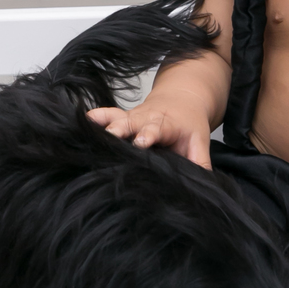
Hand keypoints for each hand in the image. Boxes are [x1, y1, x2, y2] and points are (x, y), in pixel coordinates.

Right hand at [86, 96, 211, 168]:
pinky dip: (96, 117)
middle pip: (133, 123)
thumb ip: (200, 162)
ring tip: (88, 130)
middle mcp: (148, 118)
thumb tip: (206, 186)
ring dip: (105, 124)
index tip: (140, 142)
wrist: (182, 101)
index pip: (157, 129)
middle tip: (111, 136)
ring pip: (118, 119)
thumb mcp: (200, 143)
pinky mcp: (124, 117)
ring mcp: (134, 117)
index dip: (148, 135)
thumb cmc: (190, 126)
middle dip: (121, 129)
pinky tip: (82, 120)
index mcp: (167, 124)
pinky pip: (109, 115)